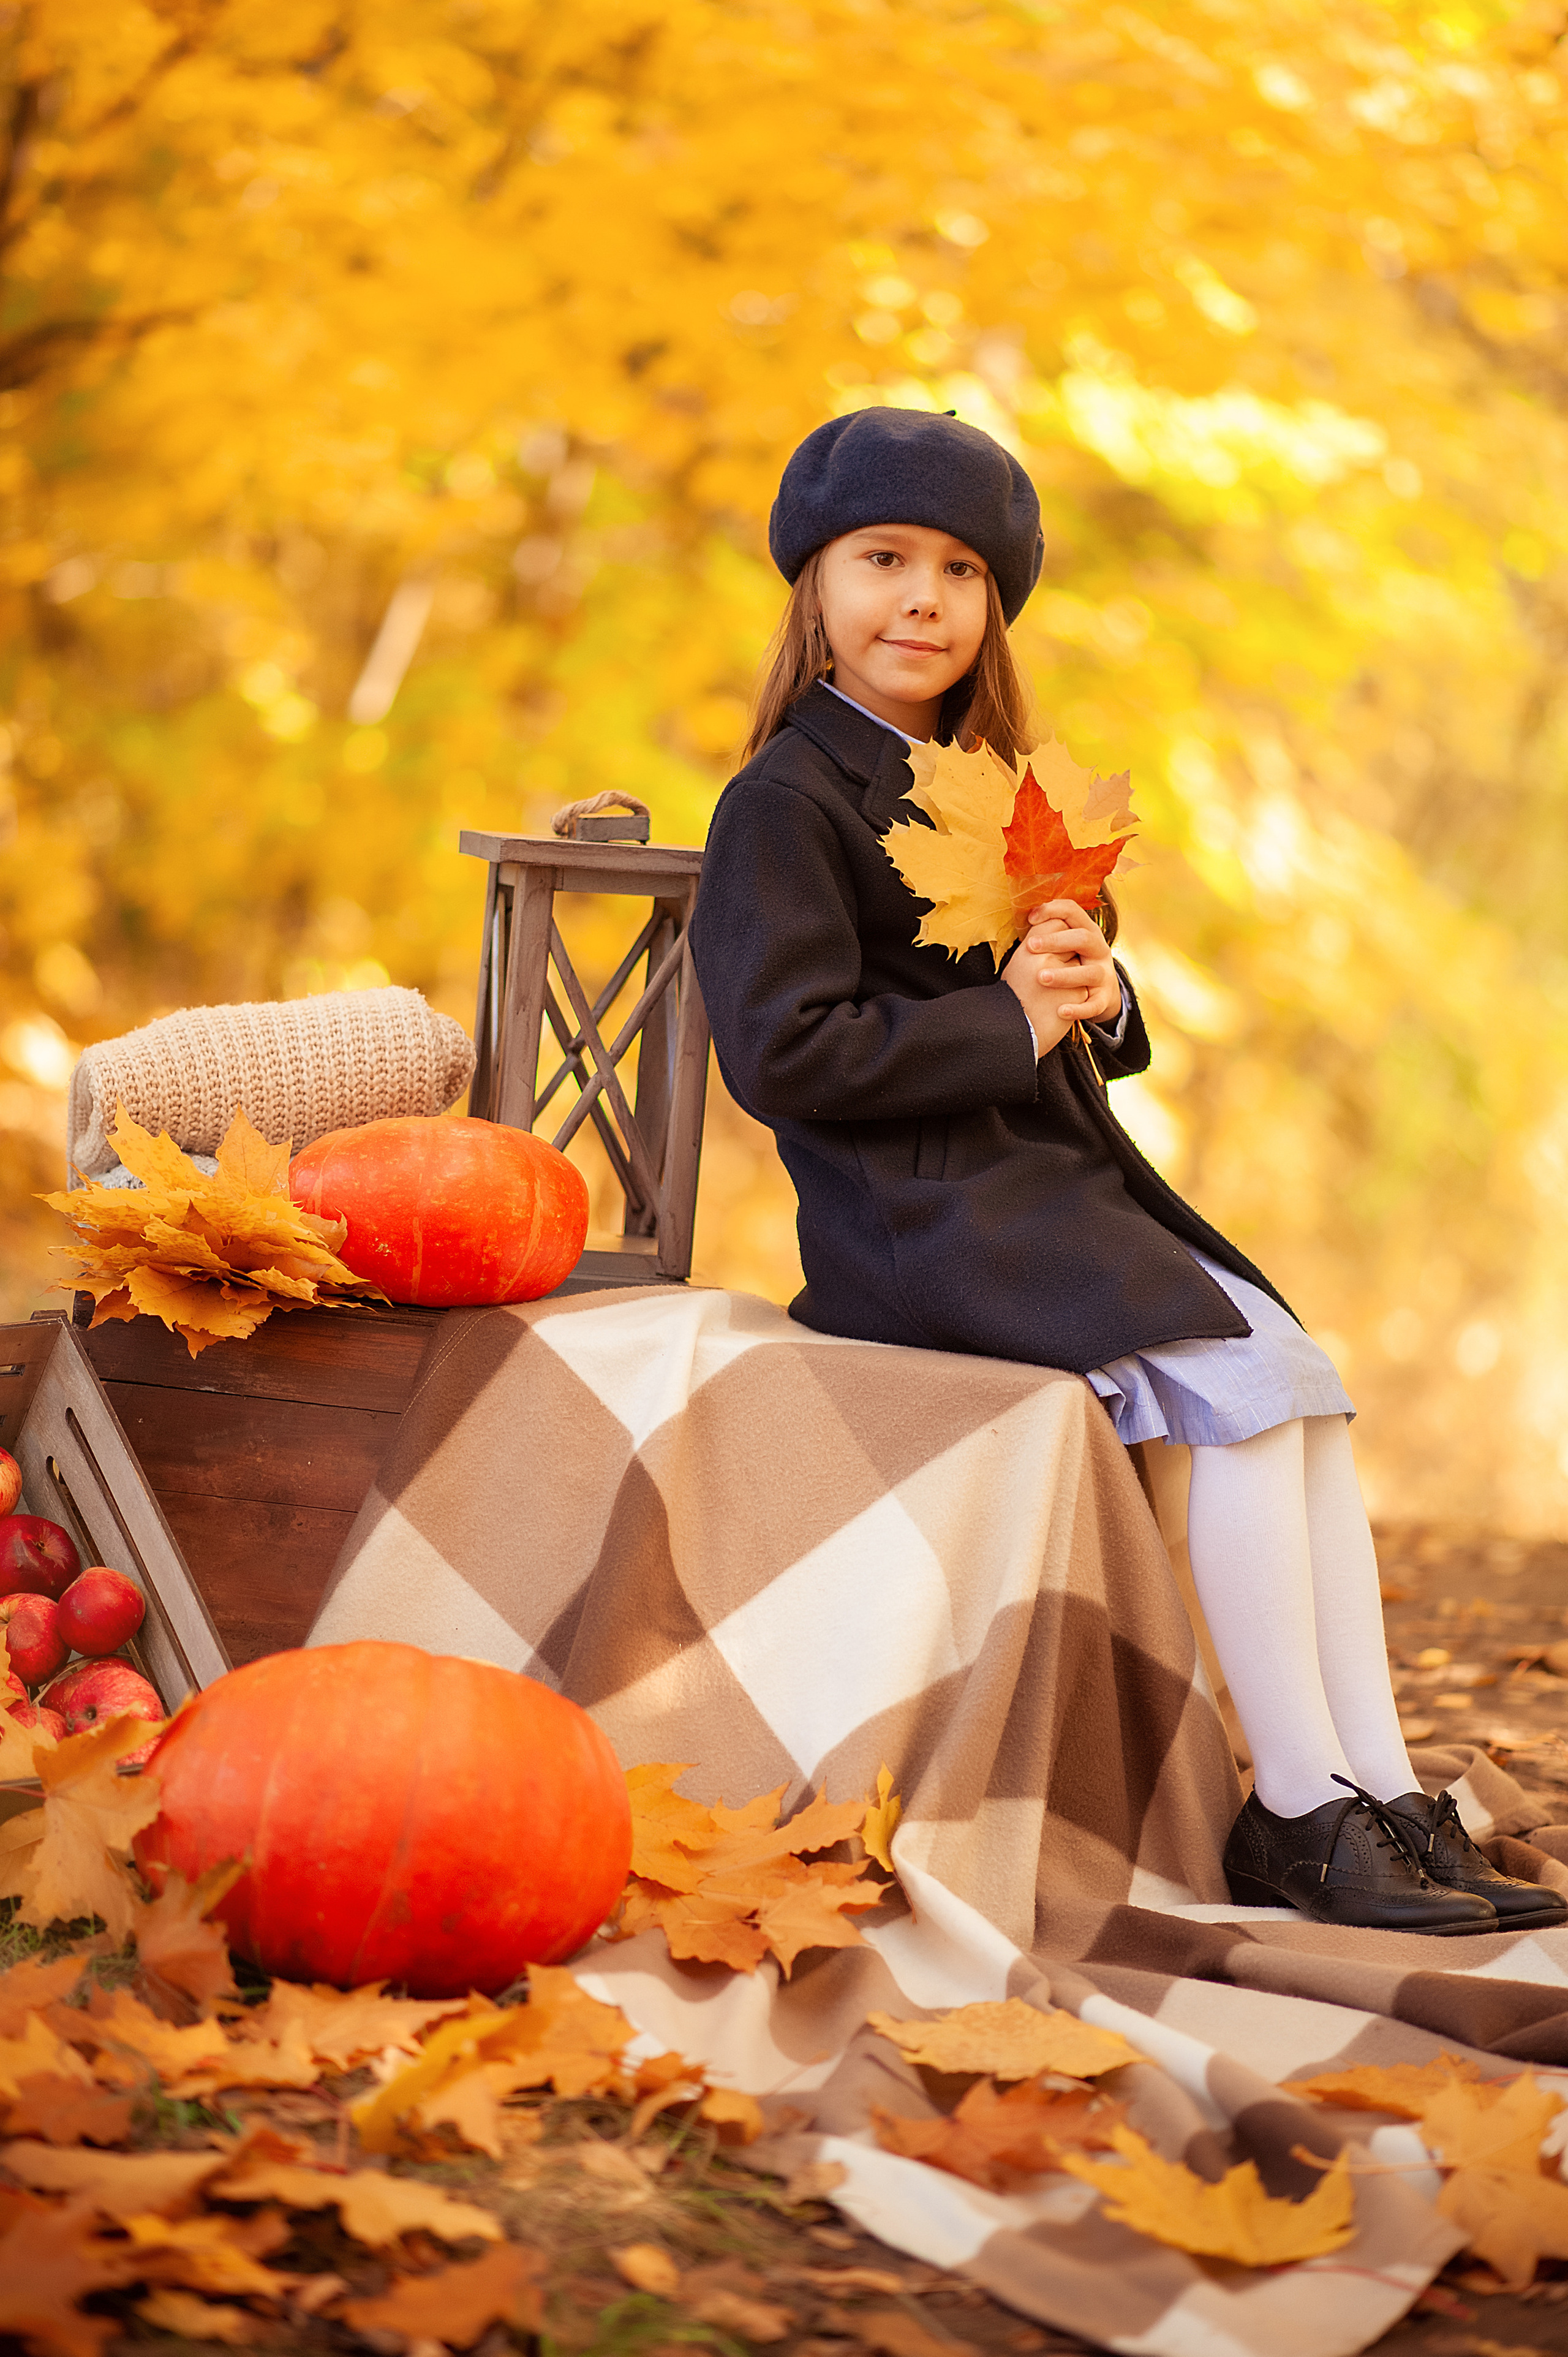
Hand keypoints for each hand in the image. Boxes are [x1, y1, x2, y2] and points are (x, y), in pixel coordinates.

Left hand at [1002, 899, 1119, 1055]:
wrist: (1100, 993)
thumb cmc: (1072, 963)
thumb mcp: (1065, 945)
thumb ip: (1049, 931)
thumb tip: (1027, 918)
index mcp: (1087, 931)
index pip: (1073, 911)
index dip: (1053, 910)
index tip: (1030, 918)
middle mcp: (1098, 949)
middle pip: (1083, 938)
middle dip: (1056, 941)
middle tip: (1030, 946)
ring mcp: (1103, 974)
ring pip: (1089, 973)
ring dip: (1065, 975)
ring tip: (1041, 978)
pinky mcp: (1103, 998)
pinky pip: (1093, 1004)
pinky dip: (1078, 1008)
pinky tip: (1061, 1010)